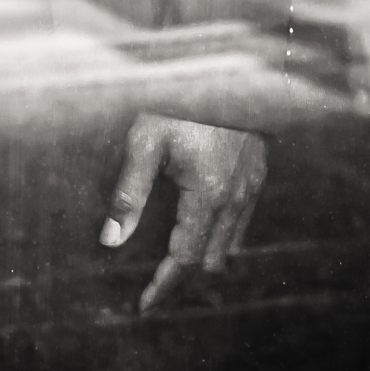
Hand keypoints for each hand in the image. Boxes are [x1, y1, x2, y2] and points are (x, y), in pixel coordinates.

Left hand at [99, 115, 266, 312]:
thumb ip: (128, 194)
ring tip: (174, 258)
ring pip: (232, 243)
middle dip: (183, 276)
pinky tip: (199, 222)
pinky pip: (243, 218)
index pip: (187, 260)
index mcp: (209, 195)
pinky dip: (221, 232)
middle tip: (152, 284)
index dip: (164, 287)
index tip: (143, 305)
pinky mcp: (259, 169)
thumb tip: (110, 240)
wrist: (227, 65)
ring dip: (204, 255)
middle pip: (212, 260)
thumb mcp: (145, 140)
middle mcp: (237, 196)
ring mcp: (252, 183)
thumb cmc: (181, 99)